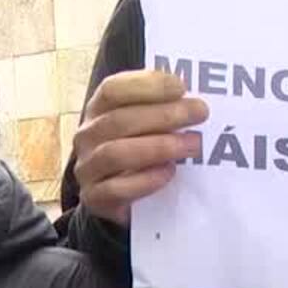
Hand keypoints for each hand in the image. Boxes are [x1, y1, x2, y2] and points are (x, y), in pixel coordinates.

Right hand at [71, 70, 209, 227]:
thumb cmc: (141, 154)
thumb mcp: (148, 128)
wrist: (121, 201)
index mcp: (98, 111)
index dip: (146, 85)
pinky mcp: (94, 198)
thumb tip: (195, 102)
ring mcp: (87, 168)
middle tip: (200, 112)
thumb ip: (162, 111)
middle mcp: (87, 136)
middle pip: (119, 120)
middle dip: (164, 114)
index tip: (181, 87)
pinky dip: (146, 180)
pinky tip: (170, 172)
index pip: (112, 90)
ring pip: (116, 153)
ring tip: (193, 144)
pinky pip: (116, 189)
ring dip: (159, 146)